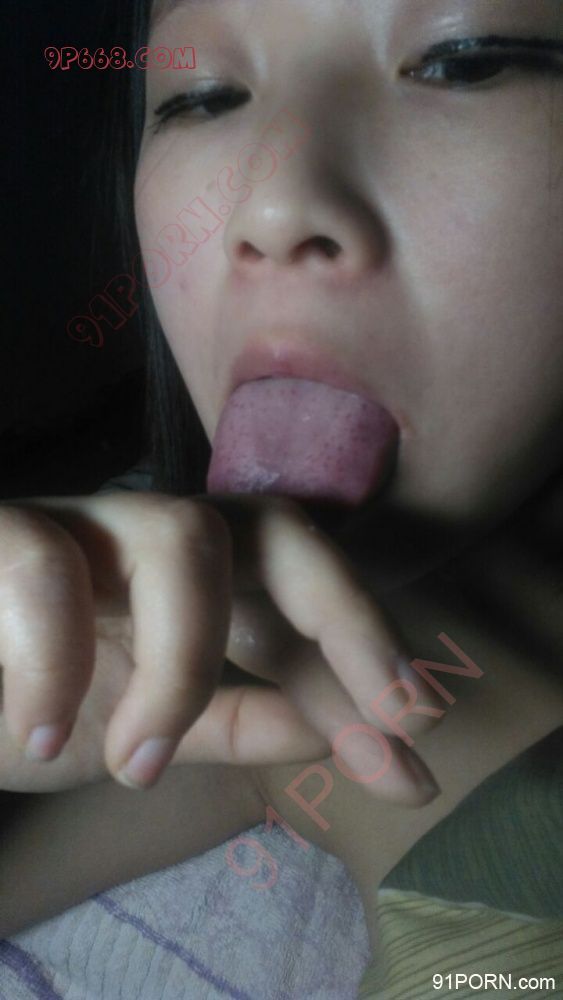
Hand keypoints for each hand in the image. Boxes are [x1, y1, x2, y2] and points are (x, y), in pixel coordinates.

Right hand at [0, 491, 442, 800]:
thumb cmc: (24, 697)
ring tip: (138, 762)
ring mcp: (78, 526)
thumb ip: (235, 720)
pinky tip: (36, 732)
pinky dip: (53, 660)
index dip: (370, 655)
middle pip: (276, 527)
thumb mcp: (143, 729)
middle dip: (346, 614)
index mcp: (193, 588)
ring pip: (181, 536)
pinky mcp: (0, 536)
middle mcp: (151, 540)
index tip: (419, 747)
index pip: (306, 592)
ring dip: (180, 664)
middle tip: (391, 714)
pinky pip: (41, 568)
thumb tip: (335, 730)